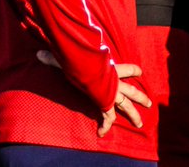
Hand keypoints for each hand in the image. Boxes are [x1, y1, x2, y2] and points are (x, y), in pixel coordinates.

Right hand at [36, 51, 151, 135]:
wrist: (86, 65)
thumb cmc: (80, 58)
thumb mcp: (70, 57)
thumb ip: (56, 57)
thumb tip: (39, 53)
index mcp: (111, 69)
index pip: (126, 69)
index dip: (133, 70)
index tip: (140, 72)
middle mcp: (114, 81)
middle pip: (131, 90)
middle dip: (141, 97)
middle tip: (149, 104)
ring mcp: (111, 91)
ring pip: (126, 104)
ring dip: (133, 114)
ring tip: (140, 123)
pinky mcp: (105, 101)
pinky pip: (107, 115)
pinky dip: (105, 125)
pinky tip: (102, 133)